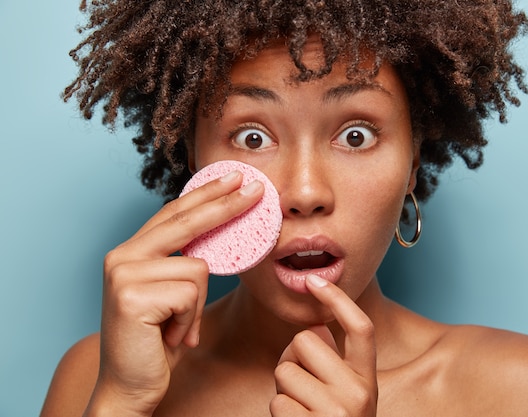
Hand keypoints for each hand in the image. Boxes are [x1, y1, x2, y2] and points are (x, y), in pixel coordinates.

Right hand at [86, 171, 263, 415]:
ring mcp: (123, 274)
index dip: (205, 194)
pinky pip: (190, 295)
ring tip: (178, 328)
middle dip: (226, 205)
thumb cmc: (156, 341)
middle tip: (256, 188)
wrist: (131, 387)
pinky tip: (171, 336)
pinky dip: (190, 320)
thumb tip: (220, 231)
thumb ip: (181, 262)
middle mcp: (121, 256)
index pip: (174, 213)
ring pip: (197, 268)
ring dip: (196, 307)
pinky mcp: (131, 296)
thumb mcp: (170, 294)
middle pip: (186, 221)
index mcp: (130, 252)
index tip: (233, 178)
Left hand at [271, 274, 377, 416]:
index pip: (361, 327)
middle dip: (291, 356)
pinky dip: (280, 413)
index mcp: (368, 380)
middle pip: (305, 340)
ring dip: (283, 389)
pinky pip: (278, 402)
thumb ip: (334, 361)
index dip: (337, 298)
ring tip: (299, 407)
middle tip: (299, 383)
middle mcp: (358, 393)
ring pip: (285, 371)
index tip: (313, 280)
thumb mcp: (348, 395)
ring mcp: (336, 412)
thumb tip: (316, 326)